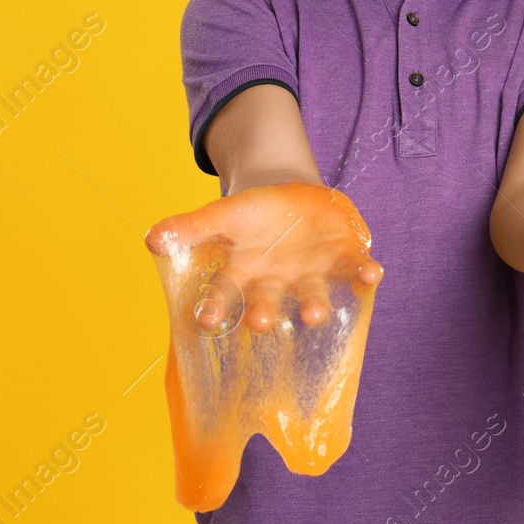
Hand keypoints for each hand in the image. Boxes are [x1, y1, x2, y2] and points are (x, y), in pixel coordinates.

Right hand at [146, 182, 383, 334]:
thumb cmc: (254, 216)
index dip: (215, 308)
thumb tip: (150, 238)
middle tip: (260, 322)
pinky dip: (364, 273)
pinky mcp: (342, 260)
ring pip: (312, 295)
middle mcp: (277, 283)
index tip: (205, 321)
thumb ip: (189, 227)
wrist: (293, 200)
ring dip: (314, 305)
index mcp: (245, 275)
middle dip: (264, 313)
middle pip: (268, 301)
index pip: (224, 295)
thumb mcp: (222, 215)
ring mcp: (312, 274)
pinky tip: (373, 274)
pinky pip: (354, 270)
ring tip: (314, 314)